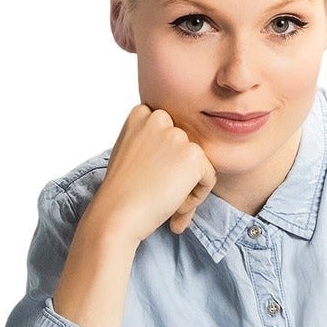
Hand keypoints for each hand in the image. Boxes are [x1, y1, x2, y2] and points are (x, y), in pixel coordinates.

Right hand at [87, 103, 217, 242]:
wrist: (117, 213)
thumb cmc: (121, 192)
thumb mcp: (130, 154)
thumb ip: (152, 144)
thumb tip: (177, 157)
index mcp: (141, 114)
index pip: (169, 136)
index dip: (165, 162)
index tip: (150, 180)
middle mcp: (160, 118)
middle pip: (185, 149)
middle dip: (178, 175)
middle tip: (158, 195)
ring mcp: (177, 135)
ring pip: (197, 165)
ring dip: (186, 187)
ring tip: (165, 202)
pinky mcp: (193, 155)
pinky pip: (209, 178)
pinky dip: (197, 197)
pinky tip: (175, 205)